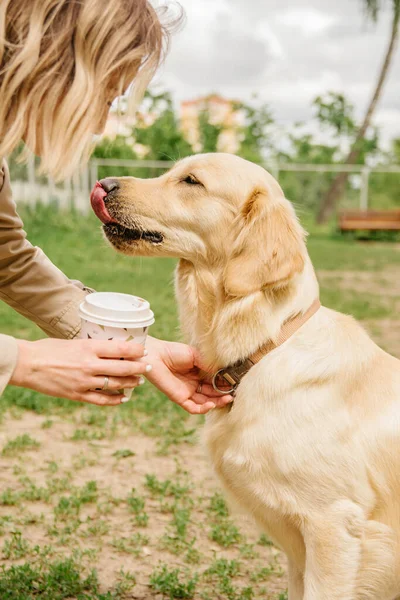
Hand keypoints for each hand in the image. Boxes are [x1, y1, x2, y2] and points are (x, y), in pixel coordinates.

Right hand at [10, 338, 149, 405]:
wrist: (28, 364)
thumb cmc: (49, 349)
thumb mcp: (73, 342)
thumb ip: (91, 347)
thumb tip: (110, 349)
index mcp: (87, 347)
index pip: (119, 348)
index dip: (135, 349)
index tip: (144, 350)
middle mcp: (88, 364)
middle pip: (122, 367)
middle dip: (139, 367)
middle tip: (149, 366)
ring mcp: (84, 381)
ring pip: (115, 383)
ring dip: (130, 383)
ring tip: (139, 381)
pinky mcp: (77, 394)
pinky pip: (101, 399)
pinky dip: (115, 400)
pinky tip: (123, 398)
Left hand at [144, 337, 233, 414]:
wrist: (155, 355)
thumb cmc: (174, 351)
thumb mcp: (196, 356)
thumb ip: (210, 365)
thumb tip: (226, 373)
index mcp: (199, 372)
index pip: (216, 381)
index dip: (226, 383)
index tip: (237, 382)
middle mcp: (195, 383)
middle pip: (213, 393)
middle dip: (224, 394)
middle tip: (235, 393)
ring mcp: (188, 392)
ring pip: (206, 402)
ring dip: (217, 402)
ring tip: (228, 398)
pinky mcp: (180, 398)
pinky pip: (194, 408)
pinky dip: (204, 409)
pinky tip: (212, 404)